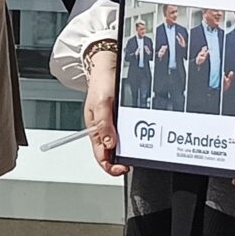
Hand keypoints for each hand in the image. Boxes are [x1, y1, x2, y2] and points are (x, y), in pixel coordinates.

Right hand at [82, 48, 126, 177]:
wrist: (108, 67)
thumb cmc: (100, 82)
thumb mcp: (101, 103)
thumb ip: (104, 124)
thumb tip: (110, 143)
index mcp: (94, 130)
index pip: (100, 155)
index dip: (110, 167)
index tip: (123, 168)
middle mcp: (103, 130)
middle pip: (111, 153)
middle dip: (121, 161)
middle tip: (132, 162)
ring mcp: (112, 124)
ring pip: (120, 144)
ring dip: (128, 149)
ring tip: (138, 150)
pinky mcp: (120, 118)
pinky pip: (126, 132)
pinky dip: (133, 137)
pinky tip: (140, 136)